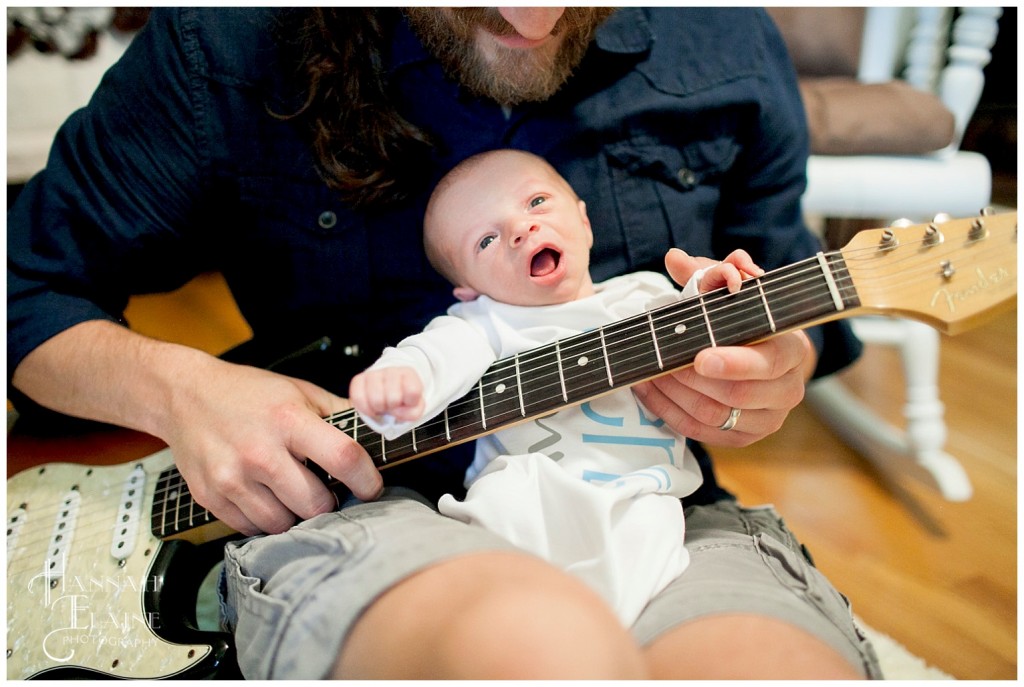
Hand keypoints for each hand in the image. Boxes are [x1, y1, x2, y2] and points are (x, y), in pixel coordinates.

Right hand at [165, 357, 382, 535]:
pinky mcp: (212, 497)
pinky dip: (264, 519)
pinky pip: (252, 528)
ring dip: (294, 514)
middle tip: (324, 490)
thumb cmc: (247, 393)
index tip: (371, 487)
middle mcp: (260, 452)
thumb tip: (379, 427)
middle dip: (327, 501)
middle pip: (315, 503)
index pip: (343, 458)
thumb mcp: (299, 391)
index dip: (366, 479)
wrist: (185, 396)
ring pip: (284, 523)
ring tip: (291, 491)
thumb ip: (339, 413)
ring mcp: (233, 478)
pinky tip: (264, 496)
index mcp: (288, 420)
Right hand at [349, 366, 425, 423]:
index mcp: (408, 374)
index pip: (412, 391)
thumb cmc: (402, 397)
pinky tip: (371, 407)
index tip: (407, 401)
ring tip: (382, 404)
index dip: (410, 403)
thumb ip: (413, 413)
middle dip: (393, 407)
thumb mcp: (415, 406)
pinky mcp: (358, 380)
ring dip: (379, 408)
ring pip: (376, 399)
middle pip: (393, 398)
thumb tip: (396, 412)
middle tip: (392, 404)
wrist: (388, 389)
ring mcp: (373, 374)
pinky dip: (365, 408)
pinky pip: (358, 398)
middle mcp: (391, 370)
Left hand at [634, 250, 814, 444]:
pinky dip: (669, 411)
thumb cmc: (746, 322)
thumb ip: (707, 274)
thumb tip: (675, 258)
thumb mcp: (730, 293)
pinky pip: (700, 432)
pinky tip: (650, 390)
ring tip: (650, 371)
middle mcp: (787, 389)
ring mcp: (767, 419)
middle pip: (737, 394)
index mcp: (791, 350)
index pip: (769, 362)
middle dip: (692, 378)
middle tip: (662, 361)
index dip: (735, 363)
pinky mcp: (743, 438)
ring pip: (714, 415)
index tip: (700, 358)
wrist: (764, 359)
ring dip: (675, 394)